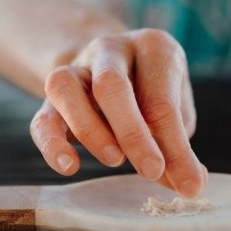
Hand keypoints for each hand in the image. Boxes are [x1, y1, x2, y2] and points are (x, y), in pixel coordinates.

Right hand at [30, 29, 206, 196]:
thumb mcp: (176, 110)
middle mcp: (110, 49)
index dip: (174, 145)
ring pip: (66, 89)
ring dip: (90, 130)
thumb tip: (187, 183)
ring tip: (116, 160)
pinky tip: (70, 167)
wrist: (112, 65)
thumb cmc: (153, 91)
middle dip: (133, 134)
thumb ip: (178, 145)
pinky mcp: (51, 96)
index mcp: (153, 47)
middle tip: (152, 171)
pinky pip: (42, 118)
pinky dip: (52, 144)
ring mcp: (76, 68)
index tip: (188, 183)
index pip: (161, 99)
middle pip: (111, 85)